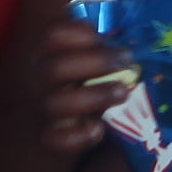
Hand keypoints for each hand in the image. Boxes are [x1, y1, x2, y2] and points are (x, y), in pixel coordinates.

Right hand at [33, 16, 133, 153]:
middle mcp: (39, 79)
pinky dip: (79, 135)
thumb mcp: (86, 58)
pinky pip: (56, 140)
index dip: (78, 31)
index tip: (101, 35)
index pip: (53, 36)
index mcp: (46, 53)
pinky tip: (99, 129)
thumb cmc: (82, 80)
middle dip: (97, 62)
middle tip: (127, 62)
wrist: (60, 122)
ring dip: (95, 96)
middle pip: (56, 68)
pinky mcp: (49, 138)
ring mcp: (41, 109)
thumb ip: (99, 50)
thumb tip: (132, 48)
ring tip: (123, 92)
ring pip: (54, 104)